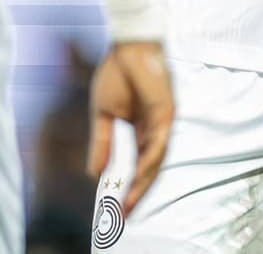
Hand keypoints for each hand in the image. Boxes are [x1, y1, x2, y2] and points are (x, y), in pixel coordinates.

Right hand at [87, 41, 173, 214]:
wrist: (127, 47)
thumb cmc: (116, 74)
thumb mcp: (103, 114)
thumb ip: (102, 142)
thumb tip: (95, 174)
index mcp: (139, 130)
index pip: (135, 164)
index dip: (127, 186)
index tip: (115, 208)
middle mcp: (153, 129)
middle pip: (147, 168)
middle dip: (136, 193)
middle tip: (123, 216)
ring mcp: (161, 122)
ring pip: (154, 160)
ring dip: (142, 183)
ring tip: (129, 204)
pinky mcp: (167, 112)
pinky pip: (159, 143)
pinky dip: (149, 161)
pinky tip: (138, 177)